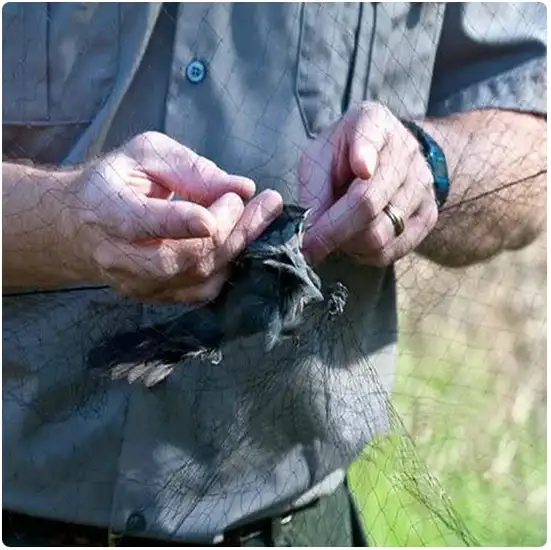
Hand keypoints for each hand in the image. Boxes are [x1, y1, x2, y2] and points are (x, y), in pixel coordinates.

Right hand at [57, 131, 282, 301]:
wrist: (79, 227)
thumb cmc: (116, 182)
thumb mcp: (146, 154)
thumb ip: (190, 168)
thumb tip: (242, 188)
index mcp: (110, 213)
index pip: (146, 222)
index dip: (188, 219)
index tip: (232, 201)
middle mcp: (121, 258)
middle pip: (185, 257)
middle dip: (232, 230)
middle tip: (266, 203)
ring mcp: (139, 285)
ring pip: (200, 278)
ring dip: (239, 247)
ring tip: (261, 218)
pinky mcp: (156, 298)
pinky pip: (203, 292)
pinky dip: (229, 267)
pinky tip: (240, 241)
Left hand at [299, 102, 437, 265]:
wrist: (384, 163)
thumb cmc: (342, 159)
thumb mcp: (318, 159)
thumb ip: (313, 189)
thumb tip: (311, 231)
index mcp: (374, 123)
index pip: (371, 136)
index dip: (365, 153)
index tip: (361, 168)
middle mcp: (405, 150)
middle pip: (369, 202)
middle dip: (331, 231)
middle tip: (309, 244)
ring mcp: (422, 184)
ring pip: (380, 233)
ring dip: (347, 245)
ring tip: (334, 236)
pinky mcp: (427, 215)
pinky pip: (392, 250)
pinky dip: (365, 255)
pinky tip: (354, 242)